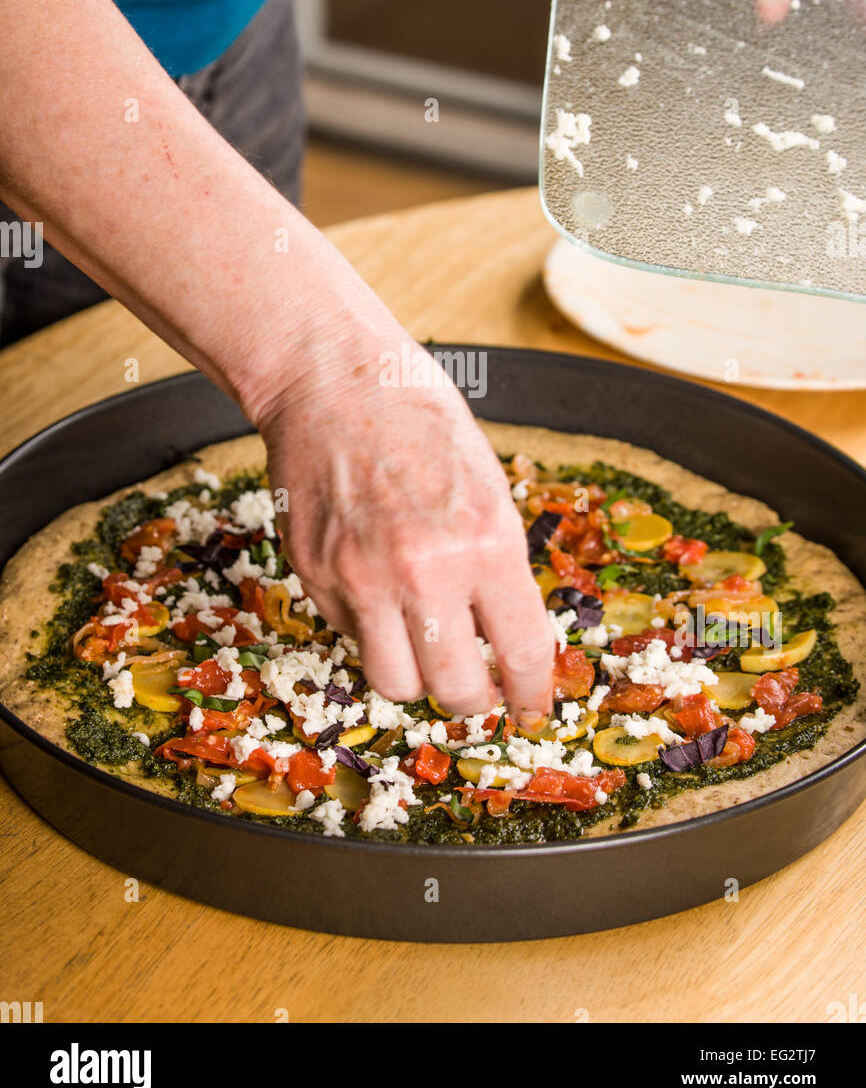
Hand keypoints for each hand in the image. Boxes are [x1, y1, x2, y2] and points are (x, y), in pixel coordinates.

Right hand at [255, 323, 554, 728]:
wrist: (332, 382)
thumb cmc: (420, 421)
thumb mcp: (487, 487)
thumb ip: (495, 564)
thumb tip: (503, 637)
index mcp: (486, 541)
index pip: (521, 651)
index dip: (532, 692)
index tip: (533, 706)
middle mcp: (424, 570)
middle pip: (456, 688)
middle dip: (474, 699)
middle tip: (476, 687)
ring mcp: (362, 577)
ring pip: (396, 683)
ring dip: (417, 676)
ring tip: (424, 649)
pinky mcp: (316, 574)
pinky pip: (350, 635)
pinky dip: (370, 630)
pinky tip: (376, 589)